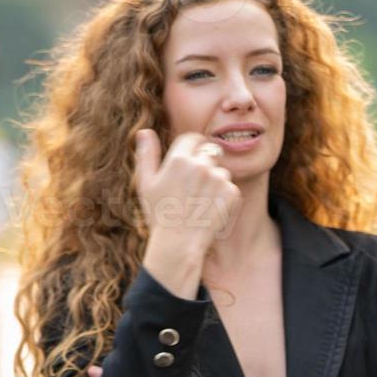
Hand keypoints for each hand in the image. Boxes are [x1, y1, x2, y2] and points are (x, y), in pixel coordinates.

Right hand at [135, 130, 240, 297]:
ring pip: (220, 171)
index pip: (193, 138)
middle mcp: (201, 165)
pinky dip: (223, 197)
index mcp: (179, 159)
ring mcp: (218, 179)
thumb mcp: (146, 184)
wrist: (178, 245)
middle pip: (209, 153)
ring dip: (214, 182)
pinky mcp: (232, 193)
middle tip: (193, 190)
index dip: (192, 148)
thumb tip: (144, 132)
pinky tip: (209, 210)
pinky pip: (230, 187)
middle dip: (203, 166)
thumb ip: (147, 154)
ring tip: (199, 203)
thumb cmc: (159, 215)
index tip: (189, 164)